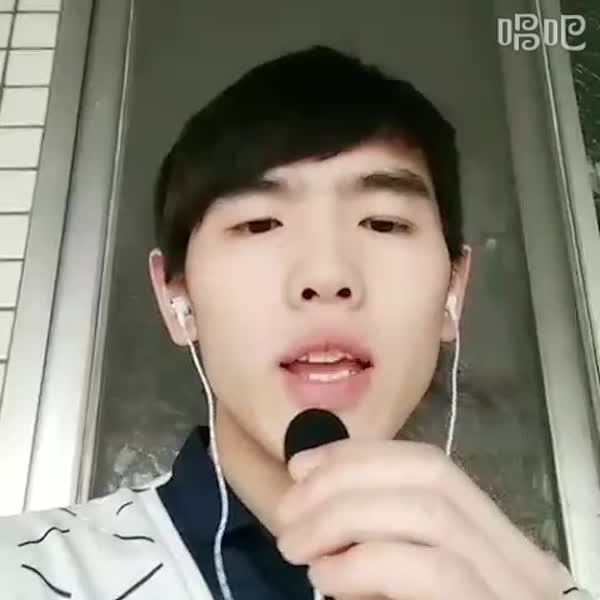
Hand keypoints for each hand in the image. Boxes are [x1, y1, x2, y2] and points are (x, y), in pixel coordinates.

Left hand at [275, 440, 572, 598]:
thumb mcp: (397, 583)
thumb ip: (374, 537)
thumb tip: (312, 490)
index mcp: (495, 540)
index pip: (430, 463)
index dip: (360, 454)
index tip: (301, 466)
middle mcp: (518, 557)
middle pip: (432, 472)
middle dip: (347, 477)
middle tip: (288, 509)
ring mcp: (514, 589)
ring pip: (430, 512)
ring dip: (345, 516)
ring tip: (295, 546)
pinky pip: (429, 570)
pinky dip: (364, 563)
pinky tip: (327, 578)